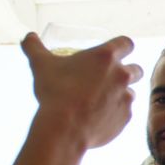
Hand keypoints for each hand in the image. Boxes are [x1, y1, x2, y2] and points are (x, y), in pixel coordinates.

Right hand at [21, 33, 143, 149]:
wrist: (65, 128)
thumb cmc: (54, 92)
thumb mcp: (41, 65)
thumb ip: (34, 47)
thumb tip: (28, 37)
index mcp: (106, 57)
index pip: (126, 43)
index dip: (122, 46)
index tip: (115, 52)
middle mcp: (122, 75)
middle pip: (136, 69)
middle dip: (127, 71)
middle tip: (109, 78)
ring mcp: (126, 97)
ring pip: (132, 92)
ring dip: (121, 93)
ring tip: (102, 99)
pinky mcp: (126, 117)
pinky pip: (126, 112)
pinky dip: (116, 112)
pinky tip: (100, 116)